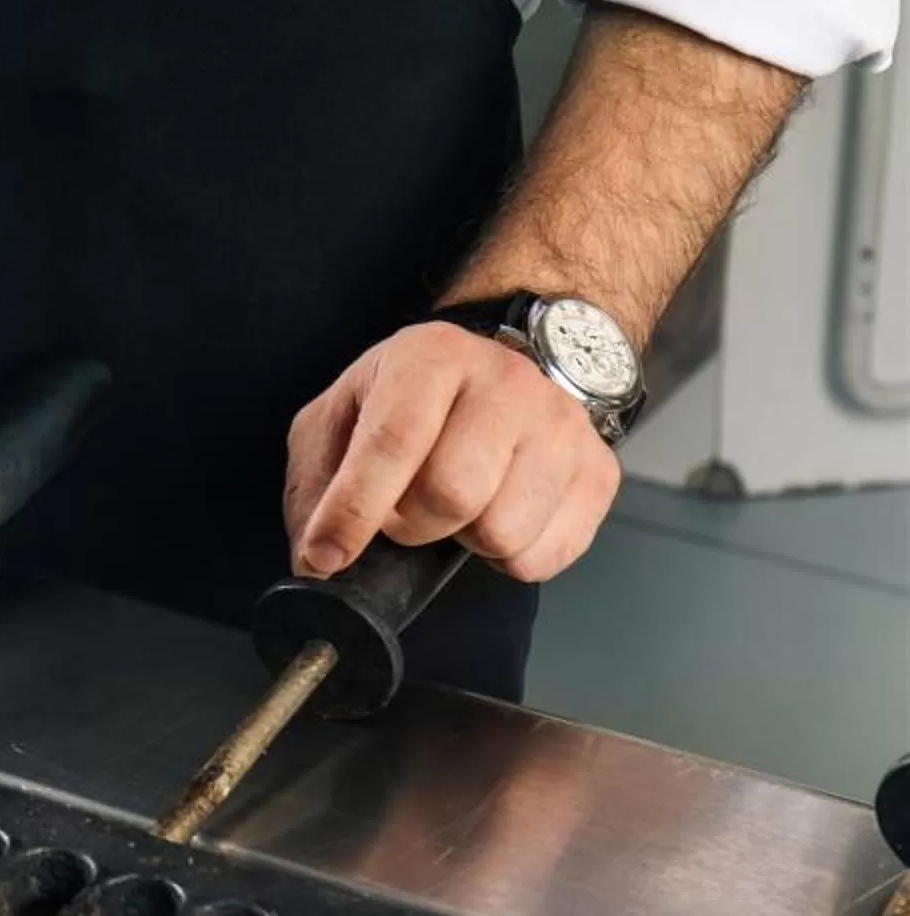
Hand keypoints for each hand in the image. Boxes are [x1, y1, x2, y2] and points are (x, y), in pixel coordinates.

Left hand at [284, 321, 622, 583]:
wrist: (501, 372)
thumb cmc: (409, 401)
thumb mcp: (341, 417)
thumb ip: (317, 481)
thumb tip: (317, 559)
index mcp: (433, 357)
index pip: (394, 442)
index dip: (354, 510)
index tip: (326, 556)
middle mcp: (507, 382)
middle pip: (454, 493)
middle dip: (412, 525)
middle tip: (405, 514)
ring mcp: (562, 426)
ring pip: (502, 532)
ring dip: (463, 541)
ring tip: (457, 508)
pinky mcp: (598, 471)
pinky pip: (546, 554)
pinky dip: (509, 557)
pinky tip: (495, 516)